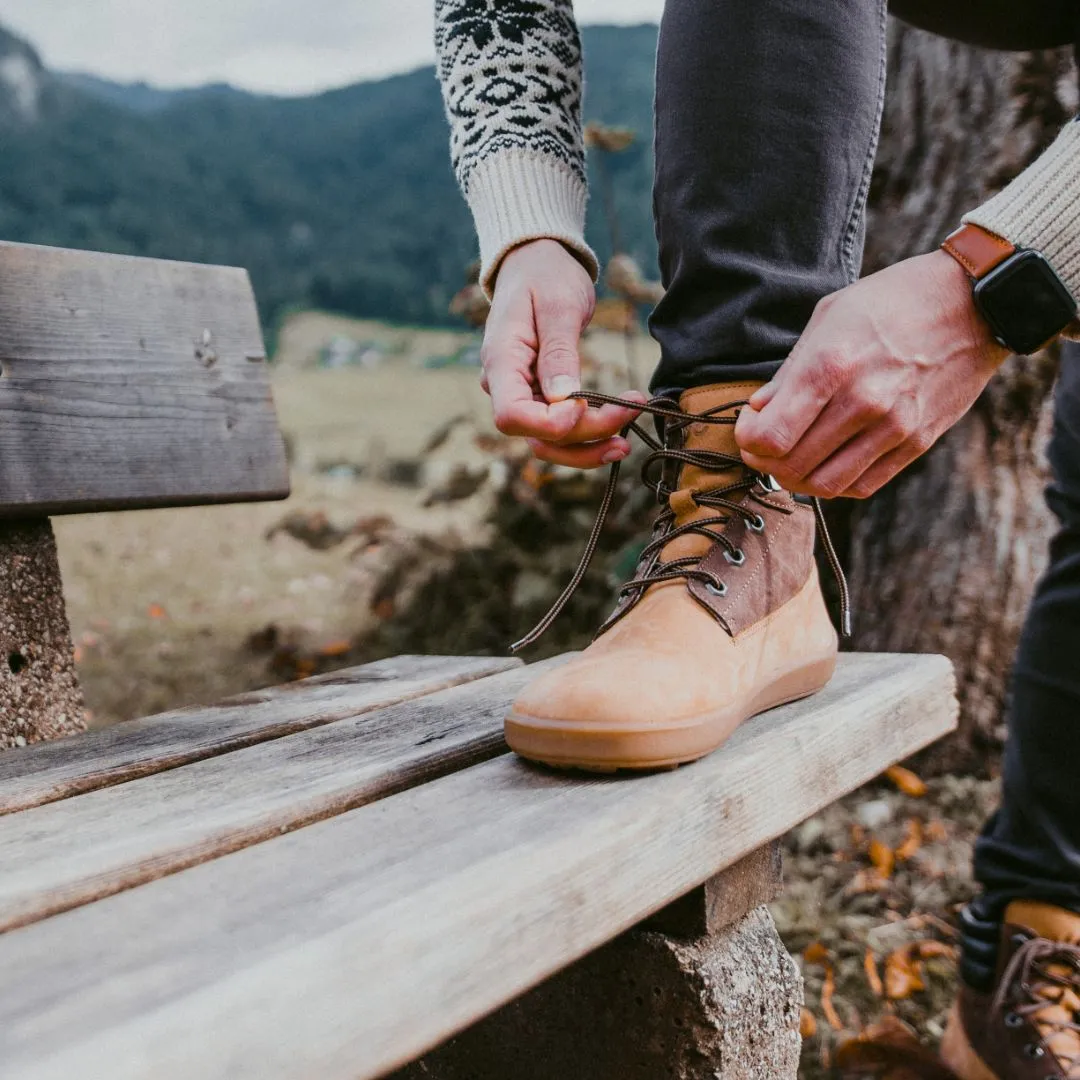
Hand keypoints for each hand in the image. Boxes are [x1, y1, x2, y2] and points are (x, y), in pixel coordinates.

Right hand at [481, 239, 644, 468]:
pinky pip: (558, 430)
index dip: (550, 424)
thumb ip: (559, 353)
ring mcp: (521, 395)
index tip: (586, 405)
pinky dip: (587, 434)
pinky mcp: (538, 397)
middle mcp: (504, 386)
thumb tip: (564, 399)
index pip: (512, 417)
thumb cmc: (545, 276)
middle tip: (630, 412)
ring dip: (588, 447)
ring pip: (548, 443)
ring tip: (626, 440)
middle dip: (585, 436)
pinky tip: (616, 425)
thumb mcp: (558, 305)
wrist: (534, 263)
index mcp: (501, 362)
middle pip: (537, 436)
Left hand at [734, 250, 1008, 498]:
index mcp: (831, 366)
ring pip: (825, 485)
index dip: (748, 441)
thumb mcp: (829, 318)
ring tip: (792, 459)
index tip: (749, 427)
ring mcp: (893, 427)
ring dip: (797, 479)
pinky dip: (835, 483)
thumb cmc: (892, 301)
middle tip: (762, 448)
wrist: (973, 303)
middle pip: (792, 466)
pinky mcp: (917, 442)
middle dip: (765, 462)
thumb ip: (790, 373)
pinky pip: (862, 485)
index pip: (771, 437)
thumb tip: (759, 411)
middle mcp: (862, 403)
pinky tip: (827, 462)